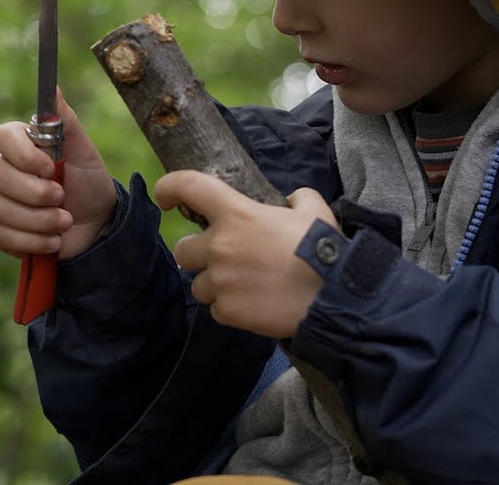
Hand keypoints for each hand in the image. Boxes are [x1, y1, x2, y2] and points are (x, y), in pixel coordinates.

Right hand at [0, 90, 116, 260]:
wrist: (96, 229)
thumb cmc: (89, 185)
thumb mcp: (84, 153)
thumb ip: (66, 121)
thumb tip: (53, 88)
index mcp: (22, 145)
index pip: (2, 136)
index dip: (23, 154)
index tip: (50, 168)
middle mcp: (4, 170)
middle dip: (34, 192)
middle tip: (62, 199)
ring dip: (39, 220)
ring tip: (65, 222)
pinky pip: (0, 234)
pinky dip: (31, 241)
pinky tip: (53, 241)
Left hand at [153, 170, 336, 338]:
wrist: (334, 299)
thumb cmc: (324, 250)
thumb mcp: (314, 211)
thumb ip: (298, 198)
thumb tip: (291, 200)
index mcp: (237, 213)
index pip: (190, 187)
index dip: (170, 186)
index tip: (164, 196)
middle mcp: (220, 246)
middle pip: (182, 250)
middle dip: (199, 254)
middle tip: (225, 258)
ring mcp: (221, 281)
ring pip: (198, 284)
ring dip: (215, 284)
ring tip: (245, 286)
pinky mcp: (228, 311)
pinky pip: (217, 309)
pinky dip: (230, 308)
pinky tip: (255, 305)